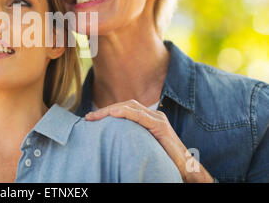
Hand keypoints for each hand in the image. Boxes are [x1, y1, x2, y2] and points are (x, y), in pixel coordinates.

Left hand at [85, 100, 213, 182]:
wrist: (185, 169)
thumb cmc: (164, 160)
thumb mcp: (143, 146)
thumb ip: (132, 138)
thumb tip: (111, 141)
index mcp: (149, 119)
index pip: (125, 108)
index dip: (107, 110)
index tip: (91, 117)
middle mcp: (154, 116)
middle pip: (126, 105)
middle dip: (105, 110)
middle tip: (88, 117)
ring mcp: (158, 119)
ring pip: (131, 107)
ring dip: (111, 110)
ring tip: (95, 116)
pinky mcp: (161, 127)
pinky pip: (141, 117)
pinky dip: (126, 113)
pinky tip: (114, 114)